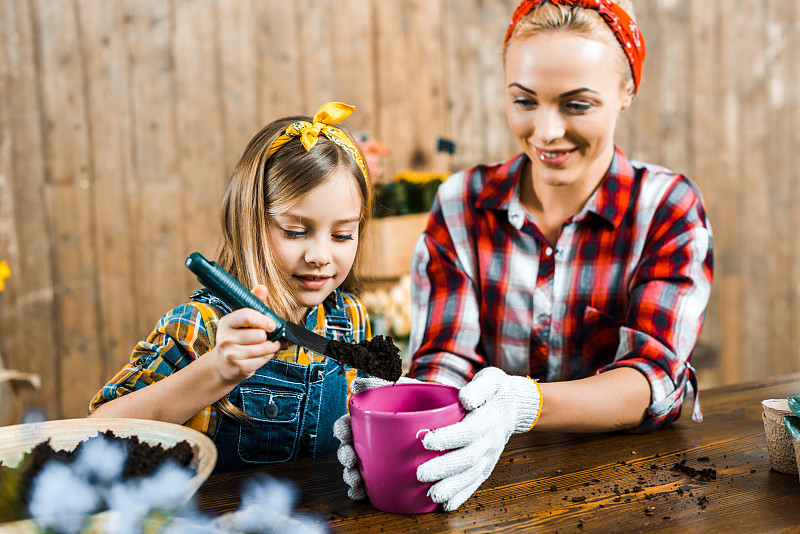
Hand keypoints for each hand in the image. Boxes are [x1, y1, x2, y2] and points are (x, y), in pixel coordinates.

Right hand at [211, 284, 283, 383]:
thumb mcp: (241, 319)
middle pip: (259, 335)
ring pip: (264, 348)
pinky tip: (263, 354)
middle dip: (268, 336)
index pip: (247, 316)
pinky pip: (263, 360)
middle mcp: (226, 338)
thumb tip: (262, 287)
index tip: (272, 324)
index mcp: (227, 322)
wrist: (222, 365)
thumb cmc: (236, 337)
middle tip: (268, 336)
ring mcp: (231, 354)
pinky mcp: (239, 367)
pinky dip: (268, 356)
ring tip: (270, 345)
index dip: (263, 320)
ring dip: (272, 347)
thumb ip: (254, 303)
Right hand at [333, 376, 419, 499]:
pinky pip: (375, 486)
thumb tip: (356, 383)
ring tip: (355, 479)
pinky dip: (364, 491)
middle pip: (352, 449)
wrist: (450, 417)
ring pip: (360, 469)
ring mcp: (384, 458)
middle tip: (349, 458)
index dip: (342, 429)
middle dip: (345, 456)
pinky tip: (361, 493)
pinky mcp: (395, 474)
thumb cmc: (423, 400)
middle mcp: (374, 440)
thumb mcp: (404, 387)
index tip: (342, 433)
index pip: (350, 424)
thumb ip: (382, 382)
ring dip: (352, 475)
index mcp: (372, 420)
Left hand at [416, 367, 541, 510]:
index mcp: (489, 418)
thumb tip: (465, 398)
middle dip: (444, 467)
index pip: (469, 431)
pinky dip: (462, 495)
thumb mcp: (491, 379)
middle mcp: (491, 440)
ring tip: (431, 493)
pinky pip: (475, 483)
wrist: (514, 406)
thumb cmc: (495, 391)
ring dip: (451, 487)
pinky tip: (446, 504)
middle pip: (468, 458)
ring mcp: (490, 455)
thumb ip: (478, 387)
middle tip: (420, 472)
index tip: (426, 440)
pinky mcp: (487, 466)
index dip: (448, 437)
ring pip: (471, 475)